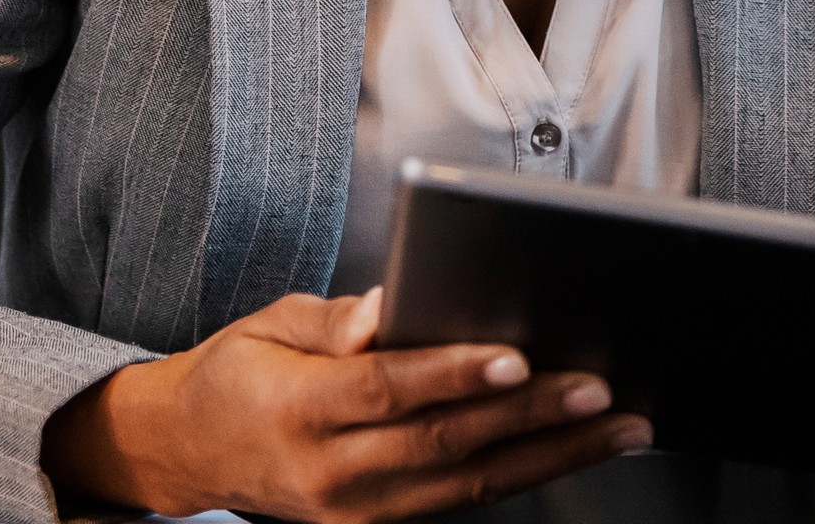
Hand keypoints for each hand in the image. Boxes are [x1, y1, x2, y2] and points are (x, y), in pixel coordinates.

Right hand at [38, 286, 646, 522]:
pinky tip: (575, 448)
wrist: (194, 450)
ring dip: (552, 456)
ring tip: (620, 425)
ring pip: (467, 484)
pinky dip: (523, 474)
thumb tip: (384, 310)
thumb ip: (331, 321)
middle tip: (601, 387)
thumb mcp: (269, 325)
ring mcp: (356, 513)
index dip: (455, 376)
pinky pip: (459, 500)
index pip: (389, 392)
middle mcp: (330, 475)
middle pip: (444, 445)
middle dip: (532, 417)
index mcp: (298, 411)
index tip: (517, 358)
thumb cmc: (242, 372)